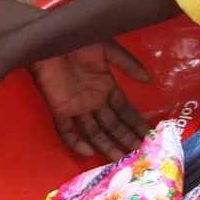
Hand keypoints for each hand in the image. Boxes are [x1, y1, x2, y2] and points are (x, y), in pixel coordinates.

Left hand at [30, 42, 152, 160]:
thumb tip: (149, 80)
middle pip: (112, 125)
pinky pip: (67, 131)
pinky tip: (89, 153)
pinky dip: (76, 143)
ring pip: (93, 132)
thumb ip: (127, 64)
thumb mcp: (108, 49)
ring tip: (119, 160)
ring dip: (106, 146)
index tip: (149, 137)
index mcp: (107, 86)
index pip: (125, 110)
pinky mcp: (59, 110)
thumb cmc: (78, 40)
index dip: (136, 123)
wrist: (49, 39)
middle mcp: (94, 100)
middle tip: (139, 155)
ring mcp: (77, 107)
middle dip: (125, 139)